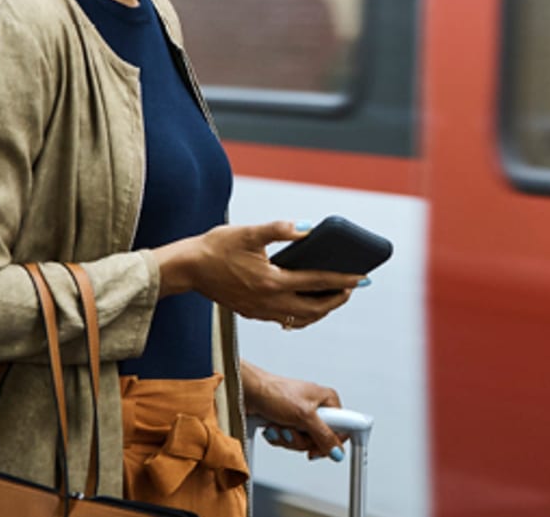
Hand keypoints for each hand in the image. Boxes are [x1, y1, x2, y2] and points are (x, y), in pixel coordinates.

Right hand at [156, 221, 362, 327]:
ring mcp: (260, 311)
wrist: (187, 268)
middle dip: (337, 299)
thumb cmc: (216, 247)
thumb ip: (280, 230)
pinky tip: (305, 303)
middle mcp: (268, 302)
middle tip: (352, 287)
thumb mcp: (249, 232)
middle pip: (314, 308)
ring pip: (300, 319)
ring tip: (334, 295)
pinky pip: (285, 320)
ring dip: (321, 309)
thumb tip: (308, 229)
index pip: (317, 283)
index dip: (343, 279)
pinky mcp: (252, 313)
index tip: (362, 277)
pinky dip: (302, 314)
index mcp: (271, 281)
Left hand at [242, 362, 346, 460]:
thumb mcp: (304, 416)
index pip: (343, 429)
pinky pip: (290, 441)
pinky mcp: (288, 424)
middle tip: (291, 430)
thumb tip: (337, 451)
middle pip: (320, 440)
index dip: (331, 442)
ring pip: (303, 443)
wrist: (248, 392)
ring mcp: (301, 417)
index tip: (317, 448)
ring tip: (279, 426)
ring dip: (287, 438)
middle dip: (301, 440)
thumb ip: (323, 436)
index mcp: (327, 400)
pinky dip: (279, 437)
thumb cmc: (274, 392)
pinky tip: (273, 427)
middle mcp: (316, 409)